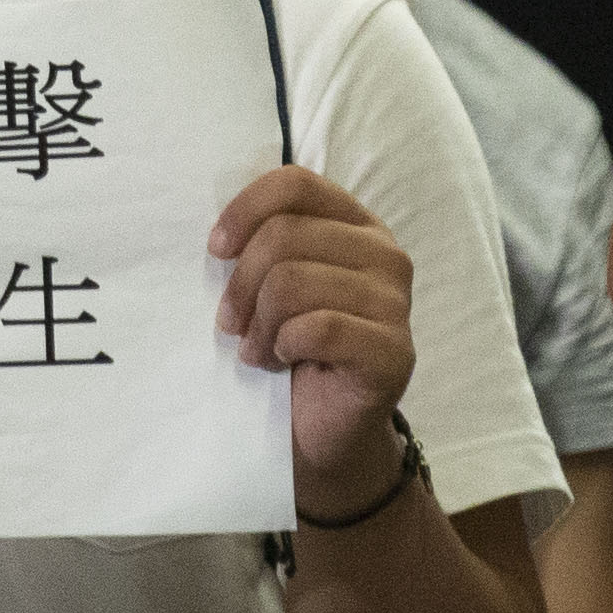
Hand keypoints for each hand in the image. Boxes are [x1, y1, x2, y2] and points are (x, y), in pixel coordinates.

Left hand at [210, 165, 421, 495]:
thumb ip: (262, 244)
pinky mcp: (393, 352)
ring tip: (257, 349)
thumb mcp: (272, 283)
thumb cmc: (290, 348)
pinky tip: (280, 361)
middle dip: (241, 284)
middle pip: (285, 236)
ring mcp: (395, 303)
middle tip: (231, 323)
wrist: (320, 429)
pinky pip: (318, 328)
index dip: (245, 210)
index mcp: (355, 225)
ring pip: (293, 282)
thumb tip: (218, 232)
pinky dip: (282, 347)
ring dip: (258, 324)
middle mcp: (384, 255)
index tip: (216, 250)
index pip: (295, 184)